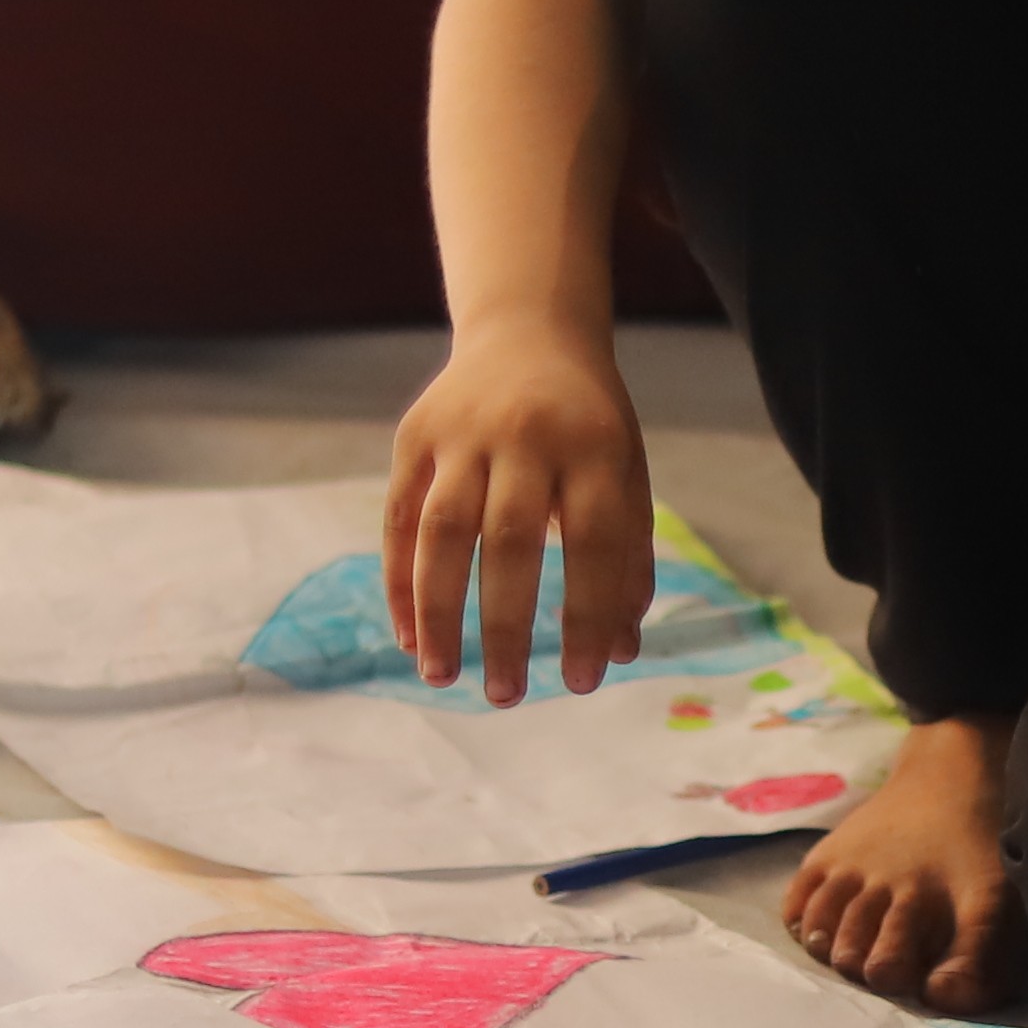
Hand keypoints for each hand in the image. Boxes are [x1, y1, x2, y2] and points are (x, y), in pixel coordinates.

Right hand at [384, 331, 654, 702]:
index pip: (594, 543)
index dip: (588, 616)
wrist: (528, 330)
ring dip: (437, 611)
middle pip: (510, 541)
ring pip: (442, 530)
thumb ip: (627, 560)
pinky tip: (410, 637)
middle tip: (506, 697)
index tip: (582, 681)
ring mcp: (463, 432)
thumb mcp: (627, 476)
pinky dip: (400, 581)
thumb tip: (620, 652)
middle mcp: (526, 435)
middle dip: (505, 627)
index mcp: (595, 446)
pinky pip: (399, 518)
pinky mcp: (414, 435)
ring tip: (442, 677)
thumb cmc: (589, 425)